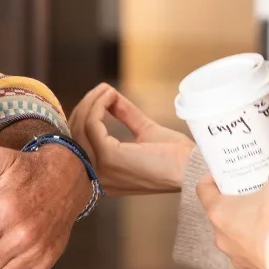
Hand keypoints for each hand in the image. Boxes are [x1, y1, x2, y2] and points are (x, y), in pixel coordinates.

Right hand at [69, 83, 192, 196]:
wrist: (192, 168)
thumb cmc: (175, 157)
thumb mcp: (145, 131)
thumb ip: (126, 115)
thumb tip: (109, 95)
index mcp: (103, 178)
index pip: (80, 146)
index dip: (85, 118)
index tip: (100, 97)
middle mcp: (97, 178)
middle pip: (76, 136)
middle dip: (86, 107)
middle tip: (102, 90)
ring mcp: (100, 169)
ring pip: (81, 128)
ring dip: (91, 103)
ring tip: (105, 91)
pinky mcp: (109, 158)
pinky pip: (92, 125)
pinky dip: (98, 106)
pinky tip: (109, 96)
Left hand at [197, 154, 268, 268]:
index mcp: (220, 212)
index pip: (203, 189)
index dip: (213, 179)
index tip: (227, 174)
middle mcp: (221, 236)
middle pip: (221, 214)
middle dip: (236, 203)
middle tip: (254, 193)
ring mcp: (234, 256)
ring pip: (235, 237)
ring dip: (247, 228)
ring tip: (267, 218)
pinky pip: (251, 255)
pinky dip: (259, 247)